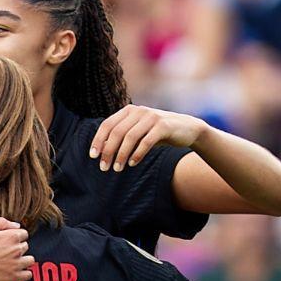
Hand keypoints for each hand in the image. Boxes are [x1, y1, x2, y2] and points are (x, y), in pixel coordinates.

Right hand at [0, 218, 31, 280]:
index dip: (14, 237)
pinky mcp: (15, 277)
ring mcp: (17, 264)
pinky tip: (13, 272)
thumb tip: (16, 225)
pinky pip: (28, 274)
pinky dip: (23, 273)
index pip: (23, 234)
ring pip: (29, 260)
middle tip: (3, 253)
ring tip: (9, 263)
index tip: (5, 243)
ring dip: (22, 261)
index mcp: (11, 236)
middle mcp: (17, 249)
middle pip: (25, 246)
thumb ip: (1, 223)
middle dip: (16, 248)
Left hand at [91, 105, 208, 171]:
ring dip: (121, 155)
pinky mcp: (163, 126)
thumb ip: (121, 137)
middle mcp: (138, 111)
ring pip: (130, 137)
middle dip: (108, 151)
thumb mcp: (137, 133)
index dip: (98, 141)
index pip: (107, 125)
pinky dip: (137, 154)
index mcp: (128, 111)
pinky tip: (132, 164)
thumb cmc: (156, 133)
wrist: (187, 129)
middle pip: (116, 132)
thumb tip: (100, 152)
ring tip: (117, 169)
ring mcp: (151, 117)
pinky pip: (146, 141)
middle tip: (104, 168)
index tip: (93, 156)